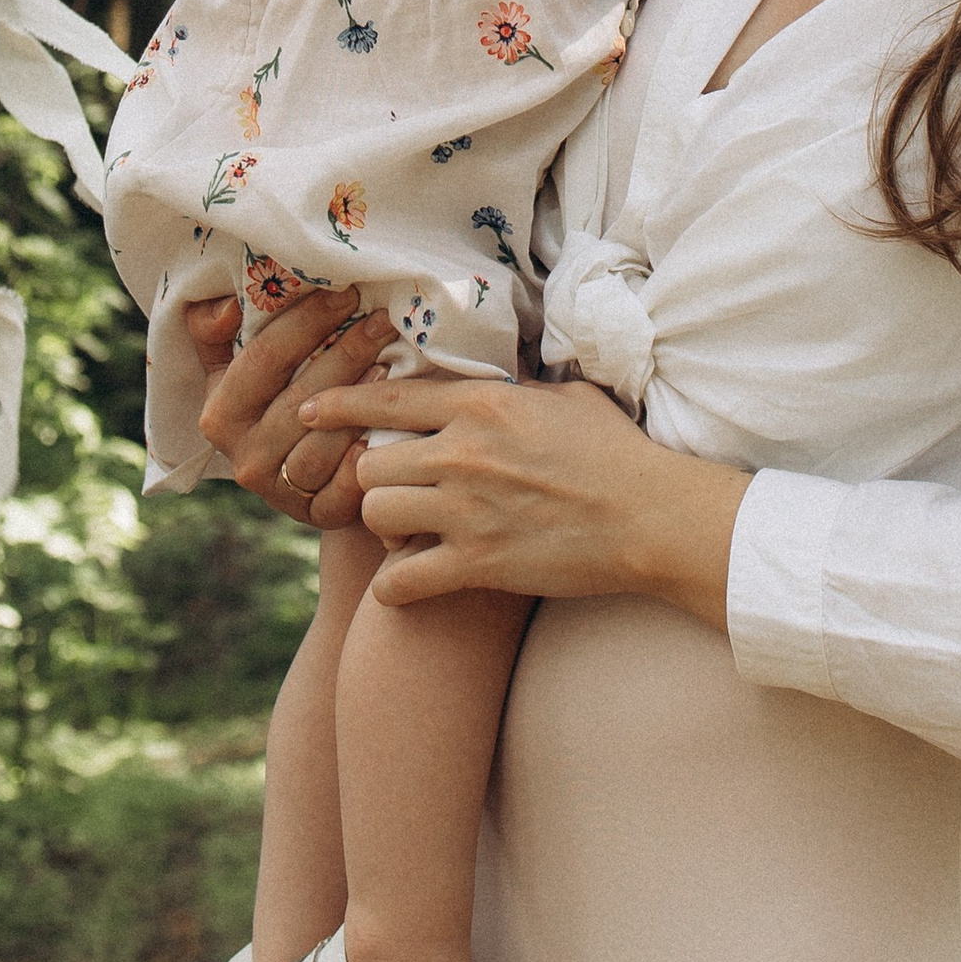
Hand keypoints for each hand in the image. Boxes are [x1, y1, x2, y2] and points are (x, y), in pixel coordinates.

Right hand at [187, 285, 396, 526]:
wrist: (302, 469)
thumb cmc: (271, 397)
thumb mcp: (232, 363)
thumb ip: (213, 328)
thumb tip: (228, 307)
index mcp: (218, 416)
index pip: (265, 358)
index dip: (307, 321)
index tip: (346, 292)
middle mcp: (245, 459)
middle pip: (302, 398)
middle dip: (347, 352)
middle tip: (383, 320)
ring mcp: (282, 492)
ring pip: (325, 442)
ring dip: (360, 402)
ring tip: (391, 364)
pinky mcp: (319, 515)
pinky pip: (347, 484)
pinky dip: (366, 453)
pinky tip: (388, 423)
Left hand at [299, 369, 749, 626]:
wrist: (651, 518)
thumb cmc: (618, 453)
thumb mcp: (567, 396)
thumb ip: (518, 387)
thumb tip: (500, 374)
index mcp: (482, 404)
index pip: (385, 398)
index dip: (337, 404)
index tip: (309, 410)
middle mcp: (462, 452)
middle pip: (369, 463)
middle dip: (373, 477)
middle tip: (396, 488)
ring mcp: (466, 510)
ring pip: (375, 514)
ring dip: (384, 525)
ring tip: (407, 530)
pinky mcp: (477, 564)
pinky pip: (398, 581)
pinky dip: (395, 587)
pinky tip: (408, 583)